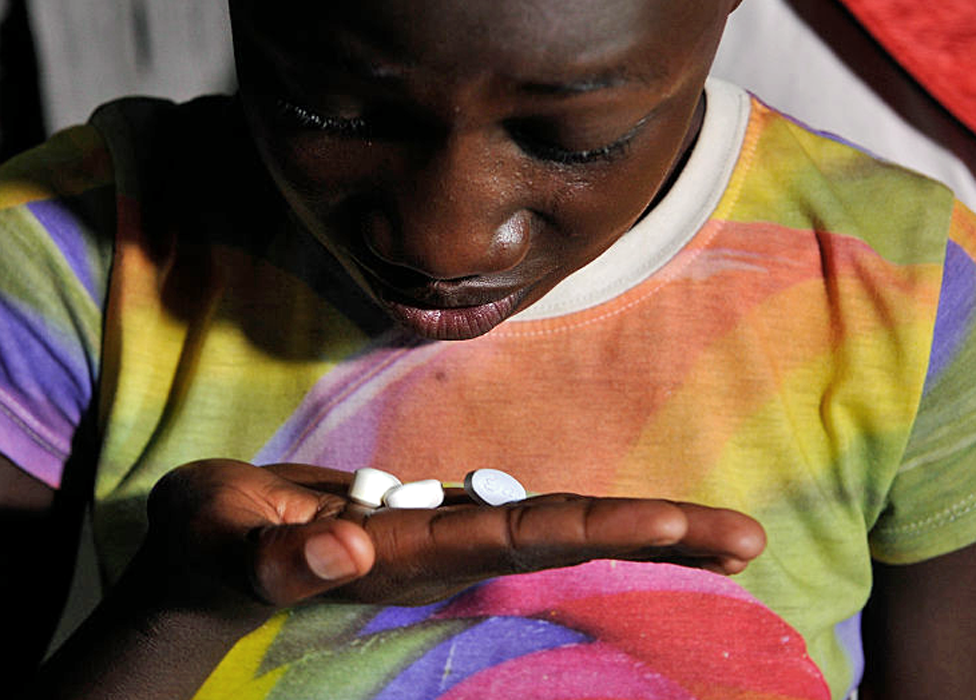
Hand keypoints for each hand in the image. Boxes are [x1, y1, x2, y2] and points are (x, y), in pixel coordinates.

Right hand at [142, 459, 765, 616]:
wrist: (208, 559)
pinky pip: (515, 513)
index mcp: (407, 551)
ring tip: (715, 533)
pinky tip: (623, 521)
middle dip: (653, 537)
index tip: (679, 524)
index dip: (599, 526)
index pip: (519, 536)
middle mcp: (441, 550)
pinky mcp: (429, 522)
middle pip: (561, 537)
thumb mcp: (227, 540)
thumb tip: (350, 551)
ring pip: (549, 527)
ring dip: (632, 528)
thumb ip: (286, 555)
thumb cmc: (209, 545)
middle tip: (747, 539)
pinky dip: (577, 515)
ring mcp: (441, 537)